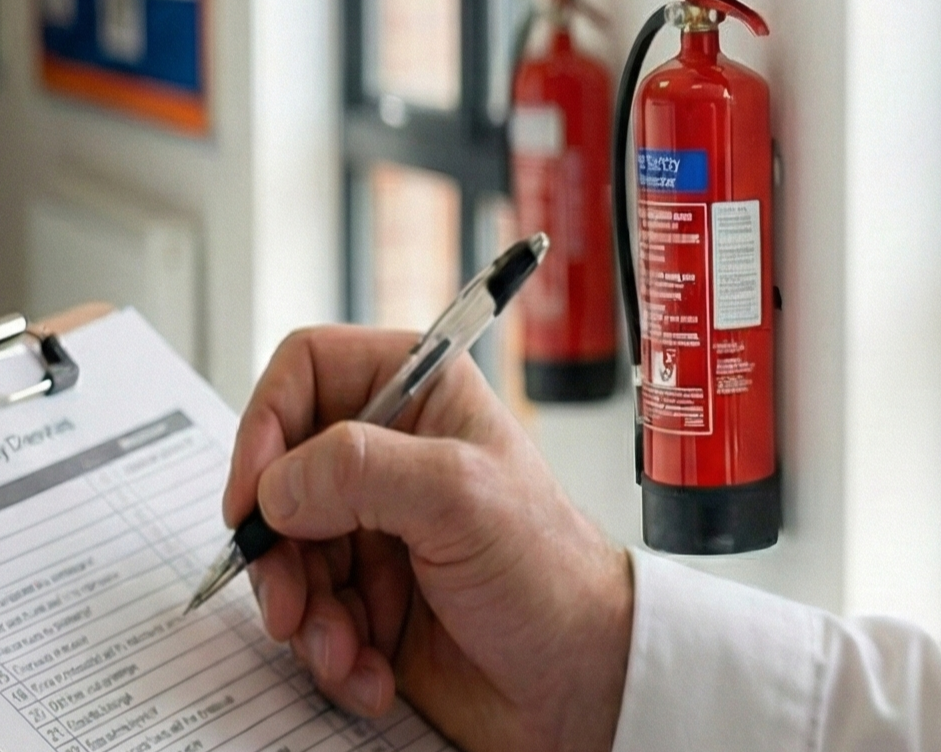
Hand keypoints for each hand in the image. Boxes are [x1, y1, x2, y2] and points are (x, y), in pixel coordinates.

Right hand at [222, 326, 632, 751]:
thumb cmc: (551, 572)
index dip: (267, 425)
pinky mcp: (370, 595)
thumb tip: (277, 482)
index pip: (308, 367)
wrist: (579, 678)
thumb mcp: (460, 498)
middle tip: (291, 600)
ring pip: (285, 554)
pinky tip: (370, 672)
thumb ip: (361, 470)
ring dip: (306, 613)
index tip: (254, 496)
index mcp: (421, 397)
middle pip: (280, 474)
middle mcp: (393, 455)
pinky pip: (309, 614)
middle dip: (279, 548)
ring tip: (346, 649)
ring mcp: (377, 528)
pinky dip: (329, 652)